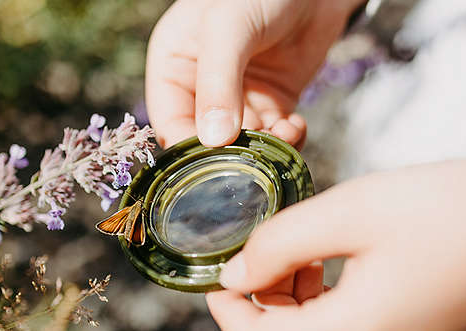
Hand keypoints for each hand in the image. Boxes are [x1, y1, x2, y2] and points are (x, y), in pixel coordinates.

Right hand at [145, 0, 364, 147]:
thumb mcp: (228, 28)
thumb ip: (218, 82)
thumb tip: (211, 140)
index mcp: (174, 65)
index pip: (169, 122)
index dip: (187, 149)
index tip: (212, 168)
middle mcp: (201, 86)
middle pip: (206, 141)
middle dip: (230, 154)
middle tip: (253, 160)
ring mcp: (239, 97)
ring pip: (242, 144)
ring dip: (262, 149)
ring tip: (283, 134)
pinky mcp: (273, 102)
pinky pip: (273, 136)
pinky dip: (286, 140)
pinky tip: (296, 126)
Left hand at [207, 157, 465, 330]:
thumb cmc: (454, 212)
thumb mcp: (354, 210)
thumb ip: (283, 242)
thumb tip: (238, 268)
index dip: (227, 308)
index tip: (220, 273)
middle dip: (265, 306)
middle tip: (271, 252)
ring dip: (300, 311)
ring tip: (310, 254)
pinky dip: (337, 317)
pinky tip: (347, 270)